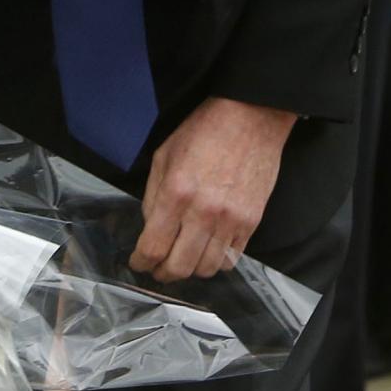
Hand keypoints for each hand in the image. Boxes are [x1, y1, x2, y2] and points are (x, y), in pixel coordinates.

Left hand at [131, 97, 295, 281]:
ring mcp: (230, 219)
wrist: (252, 117)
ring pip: (207, 269)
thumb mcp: (164, 155)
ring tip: (185, 260)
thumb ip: (153, 195)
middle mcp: (203, 212)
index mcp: (176, 193)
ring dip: (191, 270)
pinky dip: (217, 261)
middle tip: (159, 269)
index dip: (141, 262)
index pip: (153, 247)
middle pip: (179, 267)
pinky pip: (232, 259)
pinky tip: (209, 250)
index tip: (139, 262)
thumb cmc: (206, 131)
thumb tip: (151, 228)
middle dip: (163, 274)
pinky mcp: (251, 221)